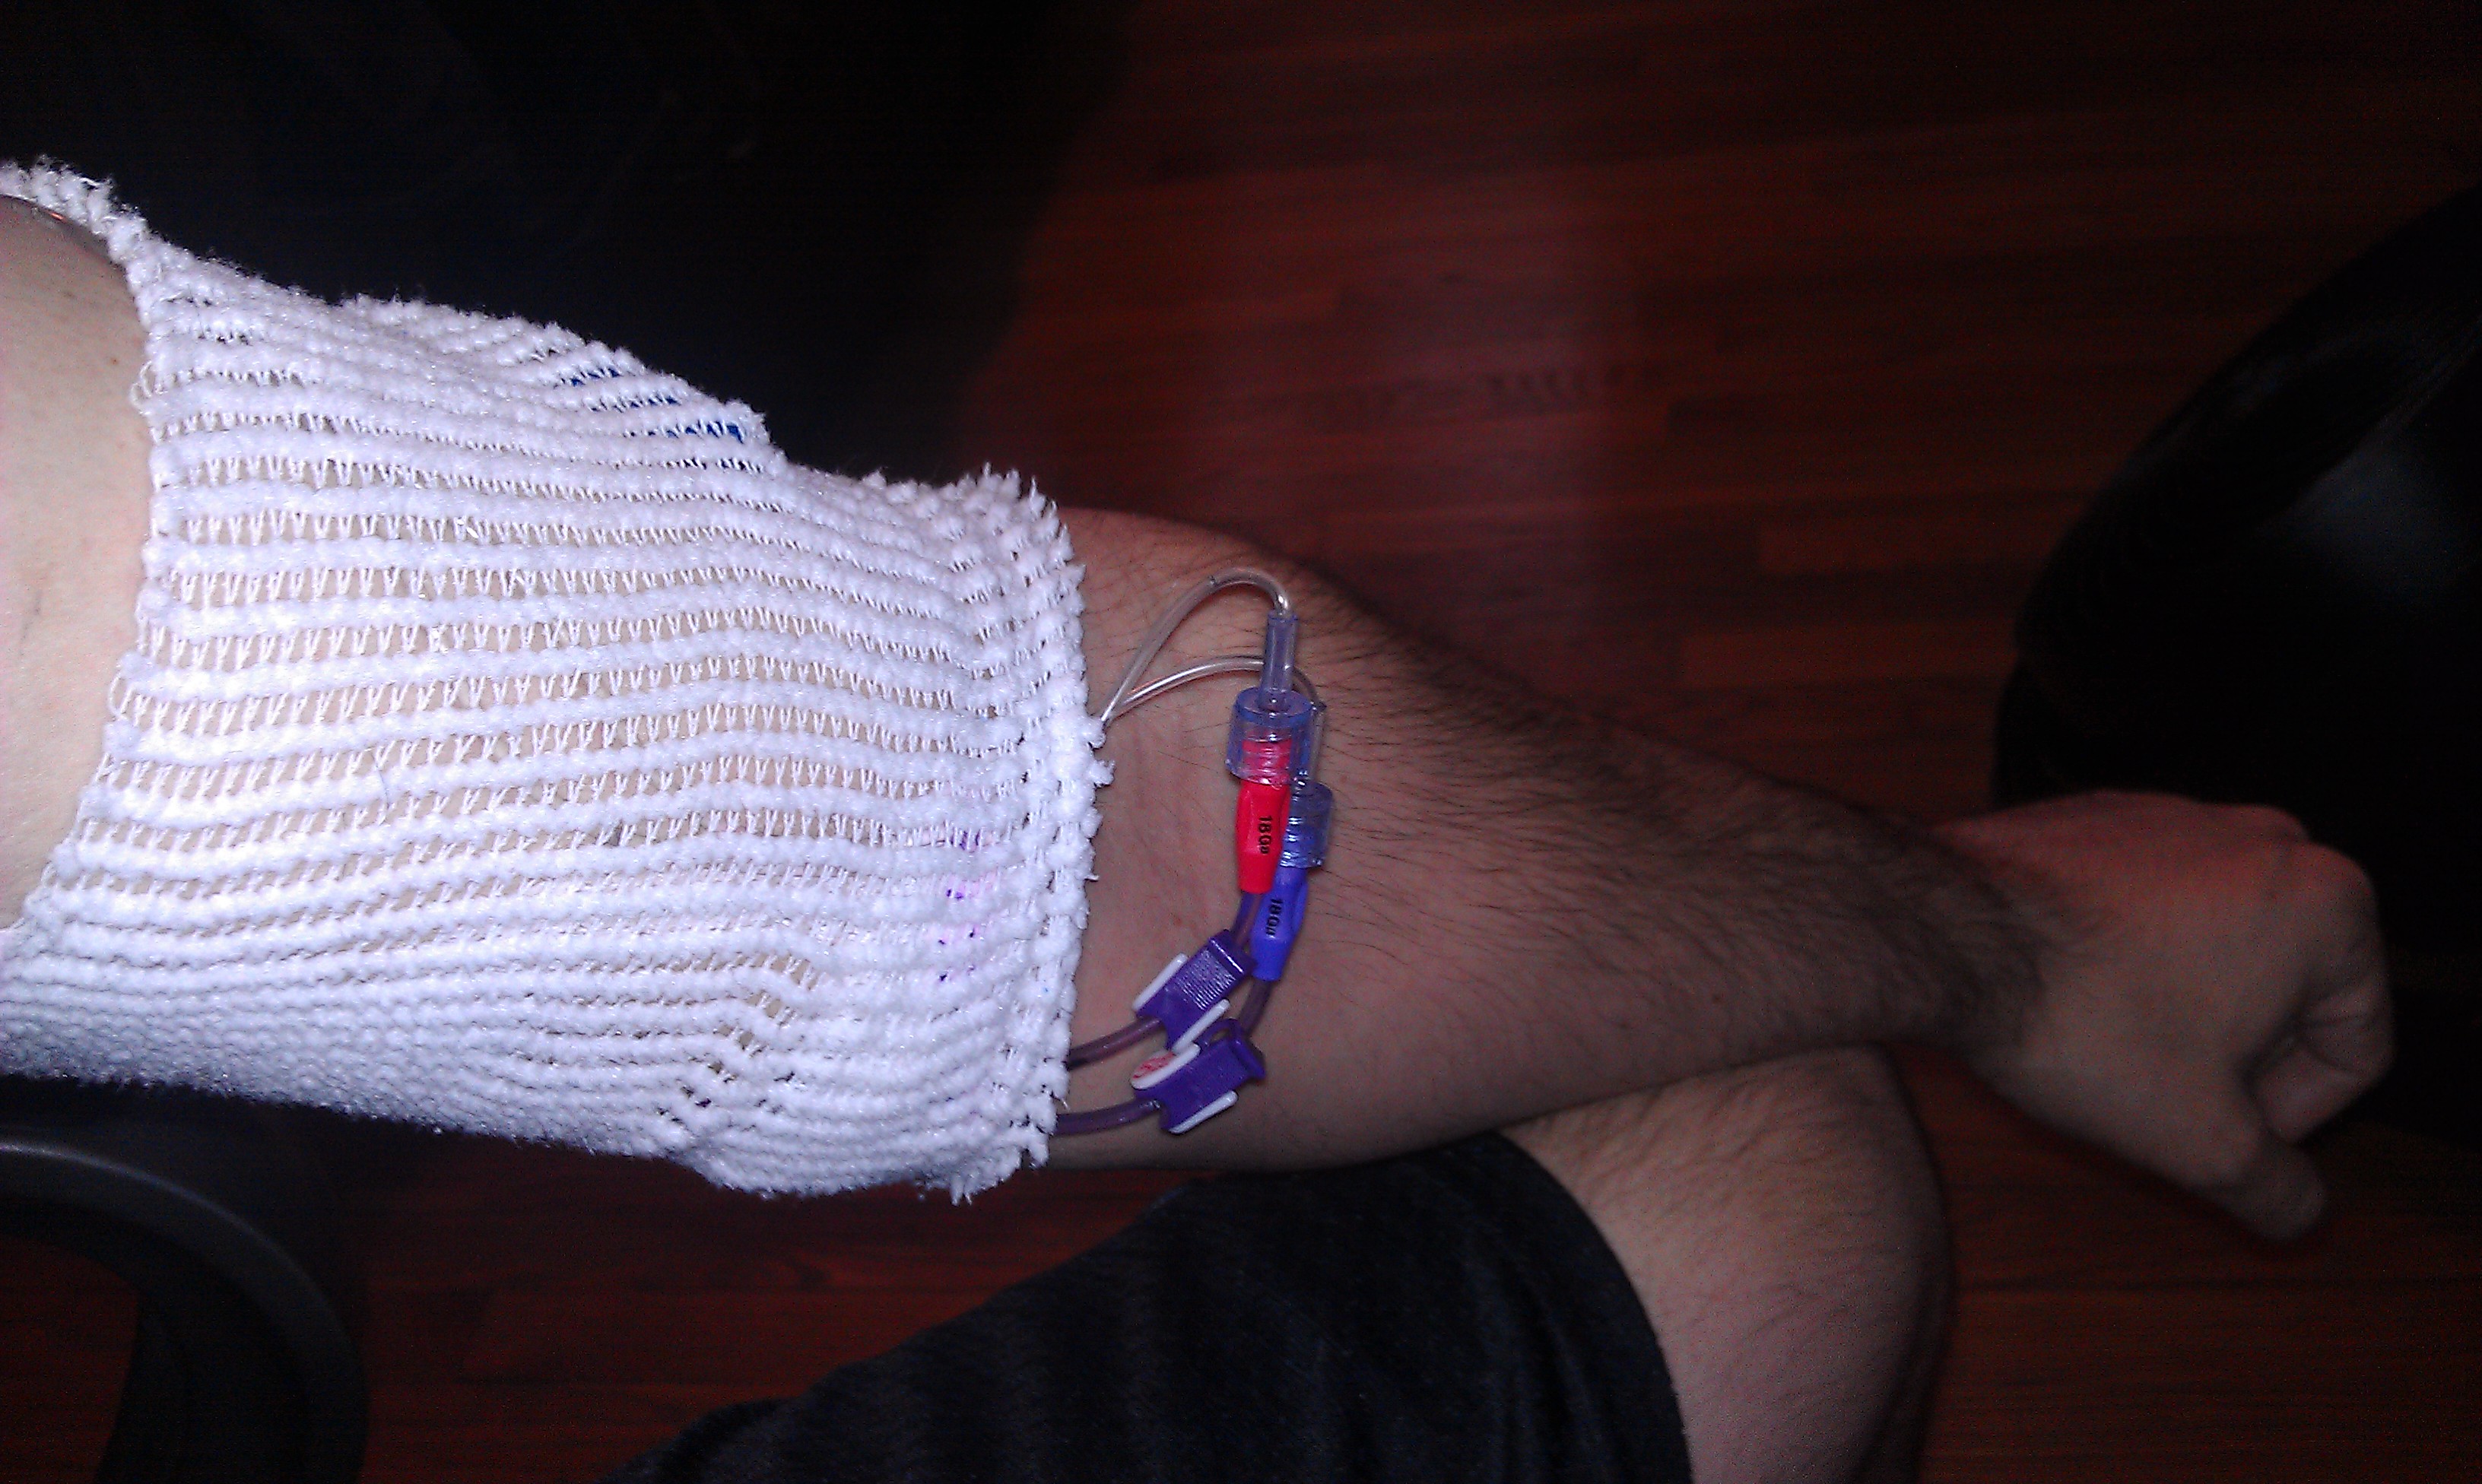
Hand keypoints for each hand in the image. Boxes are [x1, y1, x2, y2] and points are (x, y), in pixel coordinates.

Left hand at [1939, 792, 2389, 1239]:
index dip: (2294, 1116)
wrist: (1945, 934)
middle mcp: (2269, 839)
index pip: (2355, 1046)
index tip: (2222, 1133)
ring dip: (2177, 1012)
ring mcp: (2180, 817)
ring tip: (2108, 1050)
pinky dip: (2124, 962)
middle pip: (2287, 994)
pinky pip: (2147, 910)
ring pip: (2215, 951)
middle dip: (2233, 1059)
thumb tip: (2301, 1209)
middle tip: (2161, 1099)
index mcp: (2331, 904)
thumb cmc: (2083, 1025)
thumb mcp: (2204, 1145)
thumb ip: (2278, 1191)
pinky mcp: (2106, 817)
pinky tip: (2070, 1000)